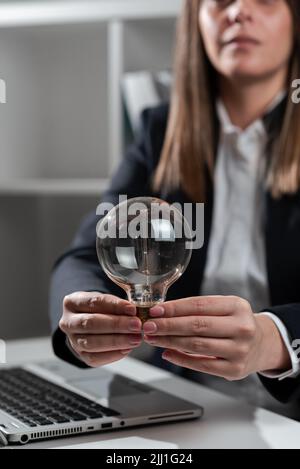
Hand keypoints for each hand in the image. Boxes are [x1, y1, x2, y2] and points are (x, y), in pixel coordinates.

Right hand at [59, 292, 141, 366]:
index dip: (114, 306)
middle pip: (90, 323)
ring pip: (92, 343)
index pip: (93, 302)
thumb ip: (117, 305)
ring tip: (135, 338)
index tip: (132, 309)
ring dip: (117, 341)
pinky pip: (95, 358)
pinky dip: (113, 354)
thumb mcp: (106, 300)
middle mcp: (68, 322)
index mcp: (72, 302)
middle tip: (136, 325)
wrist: (91, 323)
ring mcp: (72, 340)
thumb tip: (133, 312)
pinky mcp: (80, 355)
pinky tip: (127, 348)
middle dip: (116, 325)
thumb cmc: (100, 309)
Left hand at [143, 296, 290, 380]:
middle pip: (196, 325)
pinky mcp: (234, 370)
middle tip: (148, 325)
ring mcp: (239, 350)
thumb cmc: (235, 323)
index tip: (155, 310)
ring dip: (170, 341)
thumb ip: (198, 309)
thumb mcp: (224, 308)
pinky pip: (201, 364)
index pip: (199, 305)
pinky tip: (166, 352)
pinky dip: (180, 359)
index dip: (174, 308)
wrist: (262, 345)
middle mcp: (241, 328)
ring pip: (196, 345)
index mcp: (237, 306)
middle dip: (168, 325)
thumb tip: (163, 313)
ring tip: (153, 338)